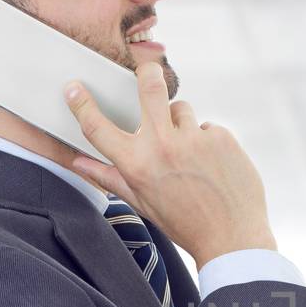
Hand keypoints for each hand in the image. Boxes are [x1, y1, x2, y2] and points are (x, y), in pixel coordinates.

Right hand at [64, 60, 277, 269]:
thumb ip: (109, 177)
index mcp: (136, 164)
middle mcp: (162, 146)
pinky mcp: (221, 137)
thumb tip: (79, 163)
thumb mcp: (141, 202)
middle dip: (147, 71)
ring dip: (180, 124)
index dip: (81, 104)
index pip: (98, 127)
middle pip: (149, 86)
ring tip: (189, 155)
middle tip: (147, 69)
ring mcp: (194, 138)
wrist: (231, 237)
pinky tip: (212, 166)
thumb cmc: (185, 223)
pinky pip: (206, 128)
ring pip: (181, 109)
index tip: (74, 88)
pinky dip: (207, 142)